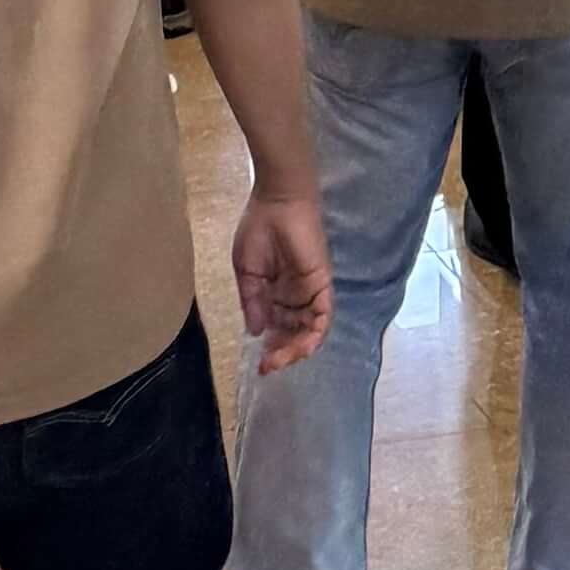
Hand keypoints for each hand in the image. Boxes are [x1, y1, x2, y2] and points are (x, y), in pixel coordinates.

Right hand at [233, 188, 331, 370]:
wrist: (277, 203)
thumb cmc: (258, 231)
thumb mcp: (247, 272)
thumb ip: (252, 302)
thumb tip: (255, 332)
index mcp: (274, 295)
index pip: (276, 330)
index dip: (269, 349)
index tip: (259, 366)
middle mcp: (293, 297)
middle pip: (292, 334)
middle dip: (282, 353)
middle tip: (268, 366)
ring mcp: (309, 292)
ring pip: (308, 330)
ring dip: (296, 349)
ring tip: (279, 360)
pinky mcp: (322, 283)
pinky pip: (323, 315)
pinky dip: (316, 334)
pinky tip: (303, 348)